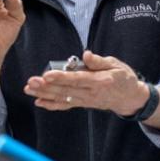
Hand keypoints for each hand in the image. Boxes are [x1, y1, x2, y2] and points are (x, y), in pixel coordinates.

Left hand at [24, 50, 147, 115]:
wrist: (130, 98)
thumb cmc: (123, 77)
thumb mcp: (116, 64)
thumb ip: (99, 61)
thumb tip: (86, 54)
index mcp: (100, 81)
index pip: (77, 79)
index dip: (61, 77)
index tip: (47, 75)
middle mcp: (91, 93)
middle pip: (65, 90)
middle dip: (46, 86)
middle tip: (31, 82)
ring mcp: (86, 100)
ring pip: (62, 98)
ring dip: (44, 94)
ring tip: (29, 89)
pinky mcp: (82, 104)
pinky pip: (65, 105)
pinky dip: (51, 105)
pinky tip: (38, 102)